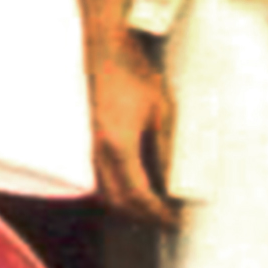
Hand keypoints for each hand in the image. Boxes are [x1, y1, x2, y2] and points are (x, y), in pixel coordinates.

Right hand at [87, 27, 176, 224]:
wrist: (105, 47)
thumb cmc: (135, 73)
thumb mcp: (162, 111)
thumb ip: (167, 150)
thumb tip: (176, 182)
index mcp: (119, 145)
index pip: (138, 195)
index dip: (158, 213)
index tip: (176, 220)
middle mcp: (100, 150)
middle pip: (117, 201)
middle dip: (142, 216)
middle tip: (167, 219)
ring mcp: (91, 144)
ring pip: (105, 190)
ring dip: (128, 204)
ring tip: (154, 205)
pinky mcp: (90, 137)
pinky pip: (101, 175)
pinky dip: (118, 188)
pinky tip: (136, 181)